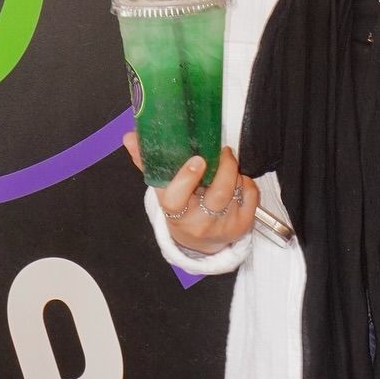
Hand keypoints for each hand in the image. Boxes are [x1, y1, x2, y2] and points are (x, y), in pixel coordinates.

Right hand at [123, 134, 258, 254]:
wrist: (198, 241)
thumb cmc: (180, 207)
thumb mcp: (163, 189)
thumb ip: (146, 161)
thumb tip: (128, 137)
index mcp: (175, 213)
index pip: (176, 199)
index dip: (187, 179)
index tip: (197, 160)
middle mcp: (199, 223)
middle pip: (218, 193)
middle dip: (225, 167)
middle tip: (223, 151)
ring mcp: (223, 226)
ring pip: (236, 190)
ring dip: (235, 172)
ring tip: (227, 165)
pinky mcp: (242, 225)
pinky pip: (251, 195)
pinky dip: (246, 182)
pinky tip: (237, 182)